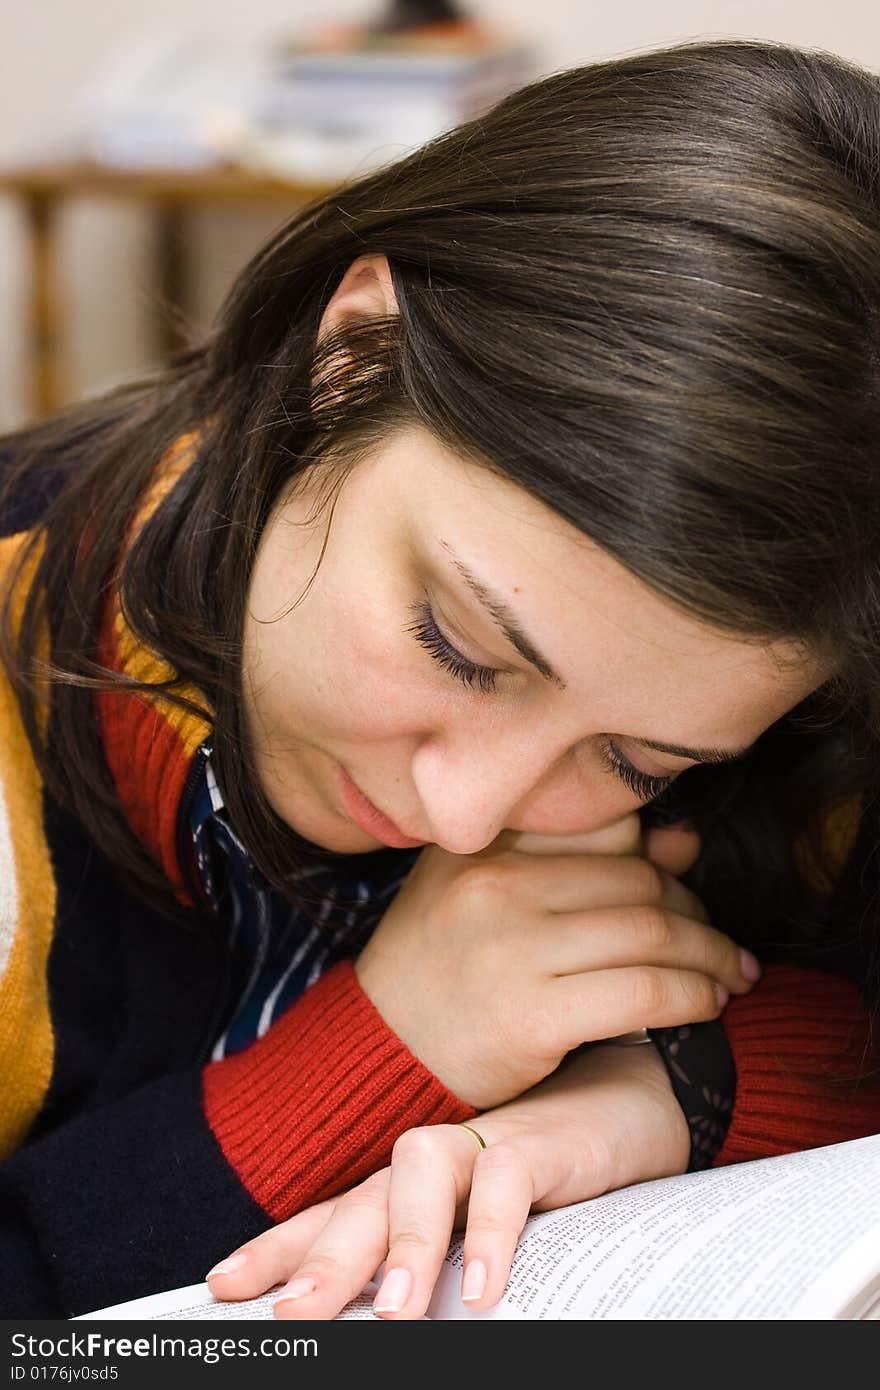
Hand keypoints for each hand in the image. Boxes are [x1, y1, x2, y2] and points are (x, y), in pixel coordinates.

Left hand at [205, 1040, 689, 1319]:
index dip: (280, 1247)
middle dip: (321, 1258)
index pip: (334, 1215)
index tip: (224, 1285)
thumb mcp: (483, 1227)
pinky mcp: (541, 1142)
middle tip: (288, 1317)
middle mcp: (435, 1158)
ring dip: (406, 1247)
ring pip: (420, 1176)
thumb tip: (387, 1315)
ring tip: (395, 1317)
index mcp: (410, 1183)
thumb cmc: (552, 1174)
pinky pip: (506, 1180)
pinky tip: (487, 1288)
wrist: (633, 1101)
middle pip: (362, 1201)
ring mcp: (485, 1142)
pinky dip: (491, 1230)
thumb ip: (437, 1258)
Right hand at [355, 812, 757, 1107]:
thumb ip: (578, 863)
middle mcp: (497, 887)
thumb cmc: (441, 964)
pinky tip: (708, 1003)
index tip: (684, 888)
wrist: (377, 1048)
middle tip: (720, 941)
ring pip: (651, 934)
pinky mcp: (532, 1018)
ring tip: (731, 974)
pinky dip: (692, 996)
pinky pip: (643, 993)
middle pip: (639, 882)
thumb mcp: (490, 893)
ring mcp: (512, 951)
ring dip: (711, 956)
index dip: (661, 860)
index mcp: (487, 846)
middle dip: (698, 913)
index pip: (608, 828)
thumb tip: (682, 842)